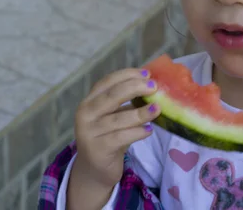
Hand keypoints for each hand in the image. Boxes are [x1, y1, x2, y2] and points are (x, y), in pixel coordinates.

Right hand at [72, 68, 160, 188]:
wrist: (95, 169)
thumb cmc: (109, 136)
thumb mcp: (114, 116)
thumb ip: (127, 102)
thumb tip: (153, 86)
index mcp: (89, 101)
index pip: (107, 82)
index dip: (127, 75)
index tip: (147, 74)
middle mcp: (85, 114)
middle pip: (112, 96)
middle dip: (135, 88)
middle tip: (154, 87)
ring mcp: (89, 132)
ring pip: (119, 119)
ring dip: (141, 113)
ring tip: (157, 109)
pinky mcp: (98, 149)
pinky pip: (121, 137)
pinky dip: (137, 132)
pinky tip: (149, 130)